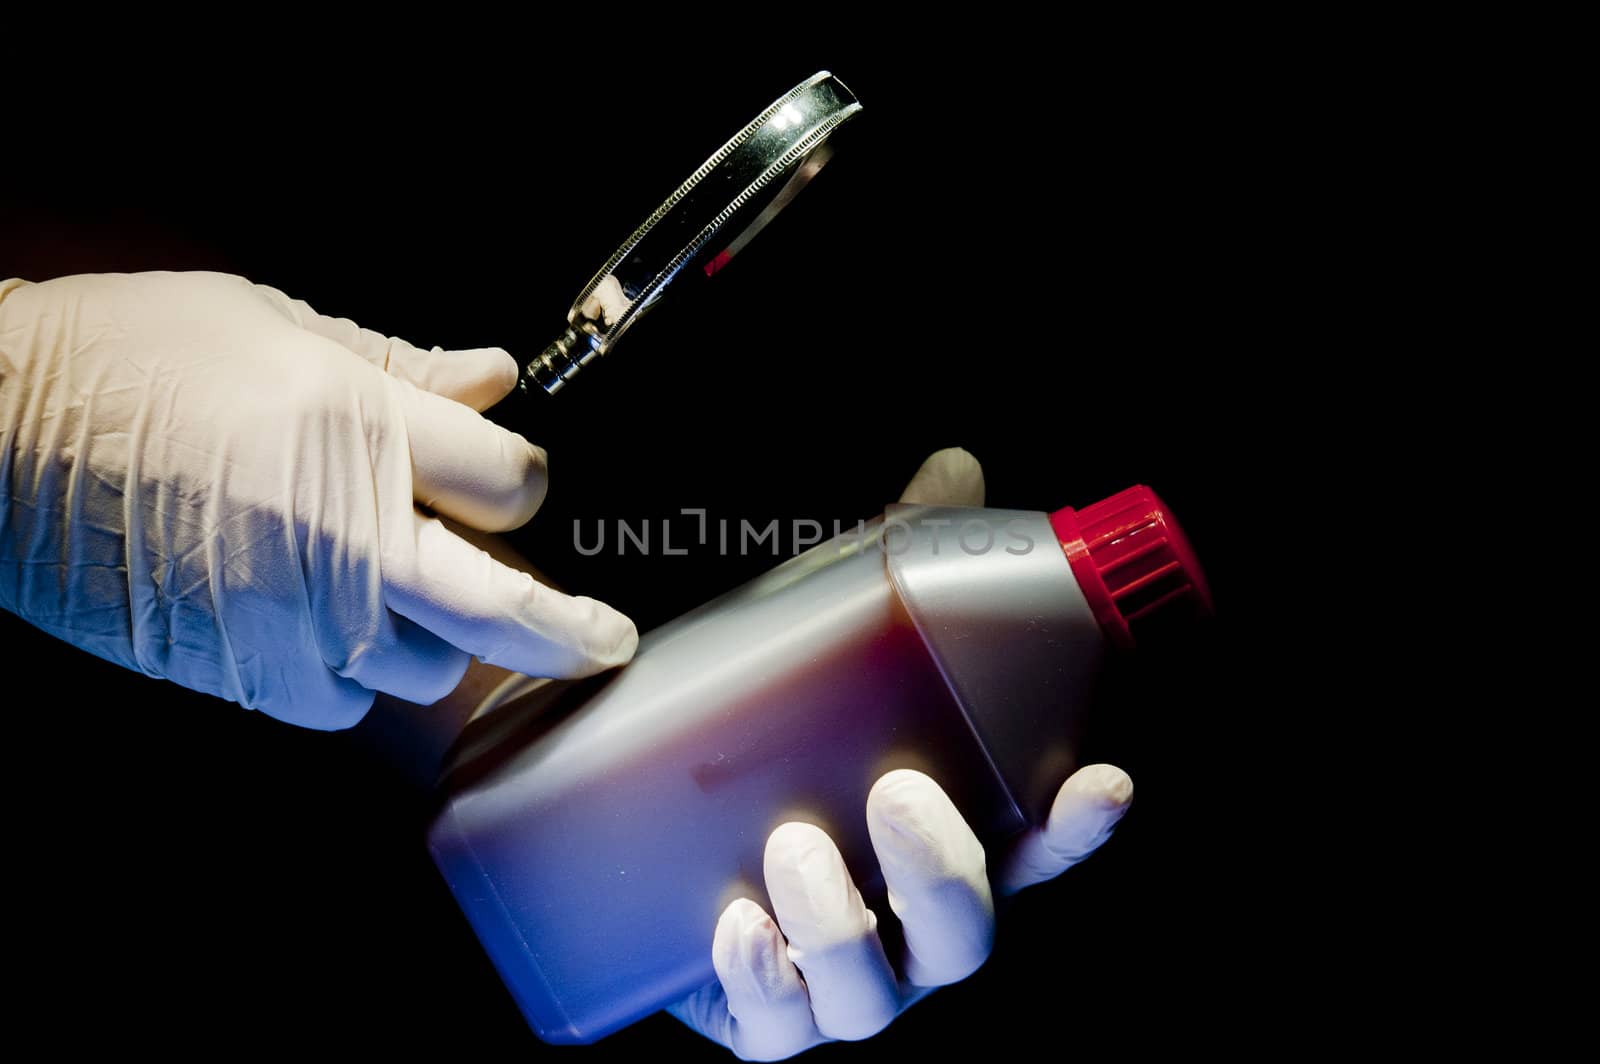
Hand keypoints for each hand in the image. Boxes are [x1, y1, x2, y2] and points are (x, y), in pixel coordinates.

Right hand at [0, 272, 637, 729]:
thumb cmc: (125, 359)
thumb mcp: (274, 322)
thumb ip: (402, 366)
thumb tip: (498, 377)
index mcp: (360, 427)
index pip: (513, 480)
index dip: (523, 481)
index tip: (513, 482)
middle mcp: (344, 530)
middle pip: (504, 604)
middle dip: (570, 630)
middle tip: (604, 642)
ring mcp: (295, 612)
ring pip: (426, 663)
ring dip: (434, 636)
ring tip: (391, 591)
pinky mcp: (244, 668)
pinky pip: (345, 702)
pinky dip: (353, 676)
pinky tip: (326, 628)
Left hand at [668, 449, 1133, 1058]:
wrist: (632, 809)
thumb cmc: (765, 733)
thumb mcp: (829, 646)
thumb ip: (894, 565)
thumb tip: (954, 467)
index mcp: (943, 842)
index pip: (1038, 851)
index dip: (1077, 829)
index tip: (1100, 780)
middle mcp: (903, 920)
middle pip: (967, 934)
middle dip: (945, 870)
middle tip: (898, 790)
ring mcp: (835, 973)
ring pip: (874, 991)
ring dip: (846, 924)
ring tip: (793, 846)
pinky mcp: (756, 1007)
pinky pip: (777, 1026)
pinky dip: (765, 983)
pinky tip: (737, 926)